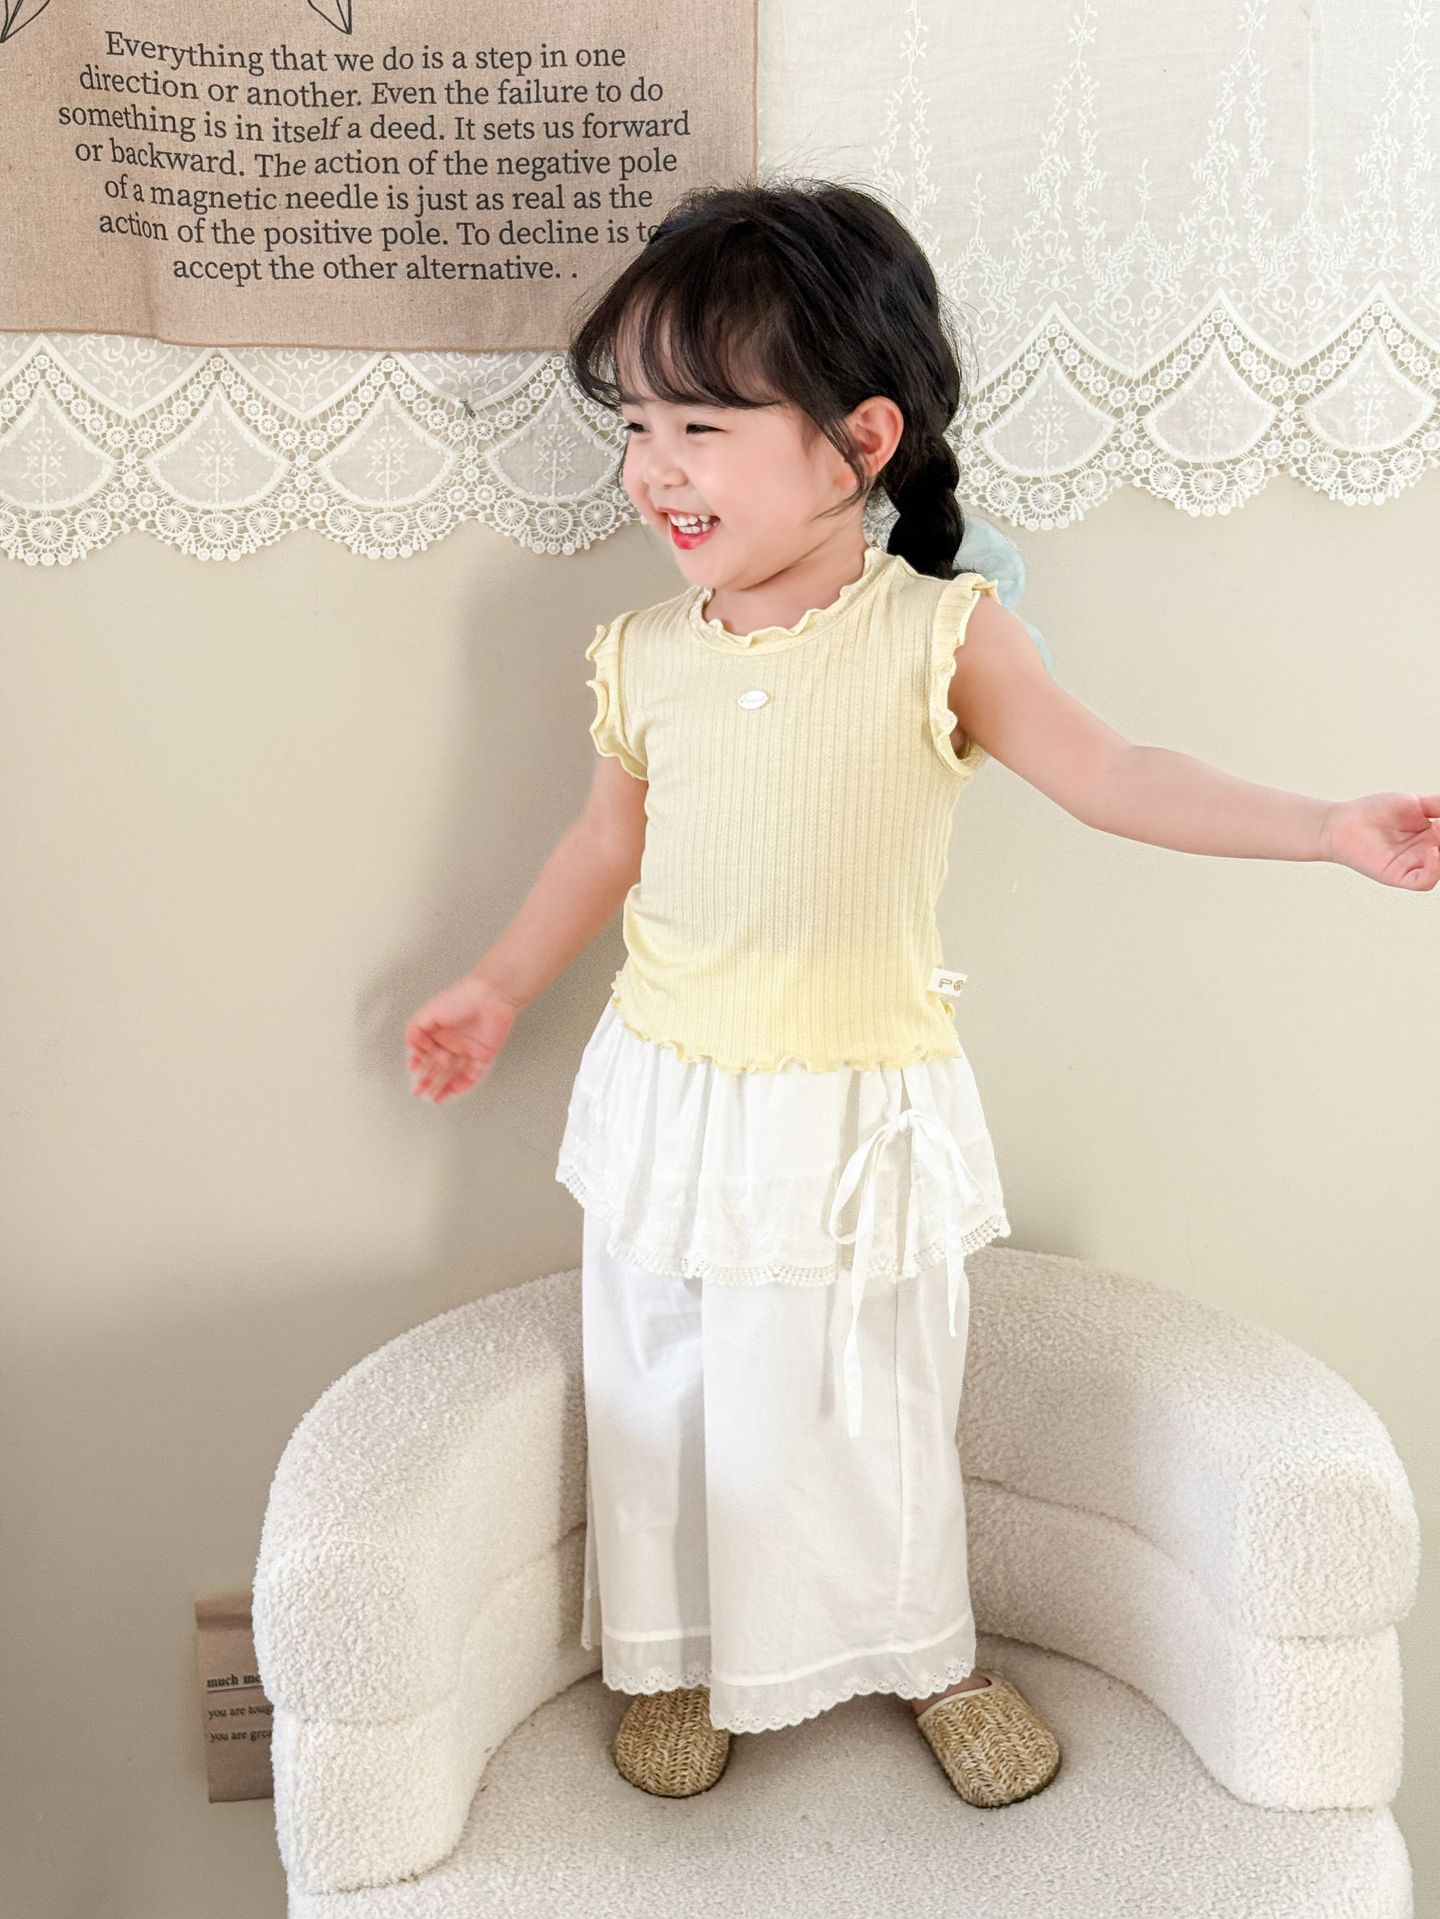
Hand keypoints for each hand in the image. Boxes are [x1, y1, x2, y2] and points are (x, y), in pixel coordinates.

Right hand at [405, 973, 521, 1102]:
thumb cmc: (462, 997)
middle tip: (418, 1092)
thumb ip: (415, 1031)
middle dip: (427, 1080)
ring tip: (432, 1097)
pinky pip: (473, 1074)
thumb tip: (410, 1049)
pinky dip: (463, 1084)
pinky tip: (453, 1091)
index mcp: (440, 1031)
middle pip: (438, 1066)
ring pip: (454, 1074)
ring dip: (442, 1086)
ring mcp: (469, 1049)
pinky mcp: (484, 1055)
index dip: (418, 1063)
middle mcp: (454, 1041)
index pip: (426, 1051)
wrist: (491, 995)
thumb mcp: (429, 1013)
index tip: (413, 1072)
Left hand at [1319, 792, 1439, 889]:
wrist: (1343, 822)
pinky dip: (1434, 869)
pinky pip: (1424, 881)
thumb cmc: (1376, 811)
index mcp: (1435, 835)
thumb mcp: (1415, 803)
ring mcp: (1415, 865)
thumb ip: (1439, 805)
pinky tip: (1433, 850)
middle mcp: (1429, 852)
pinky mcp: (1399, 876)